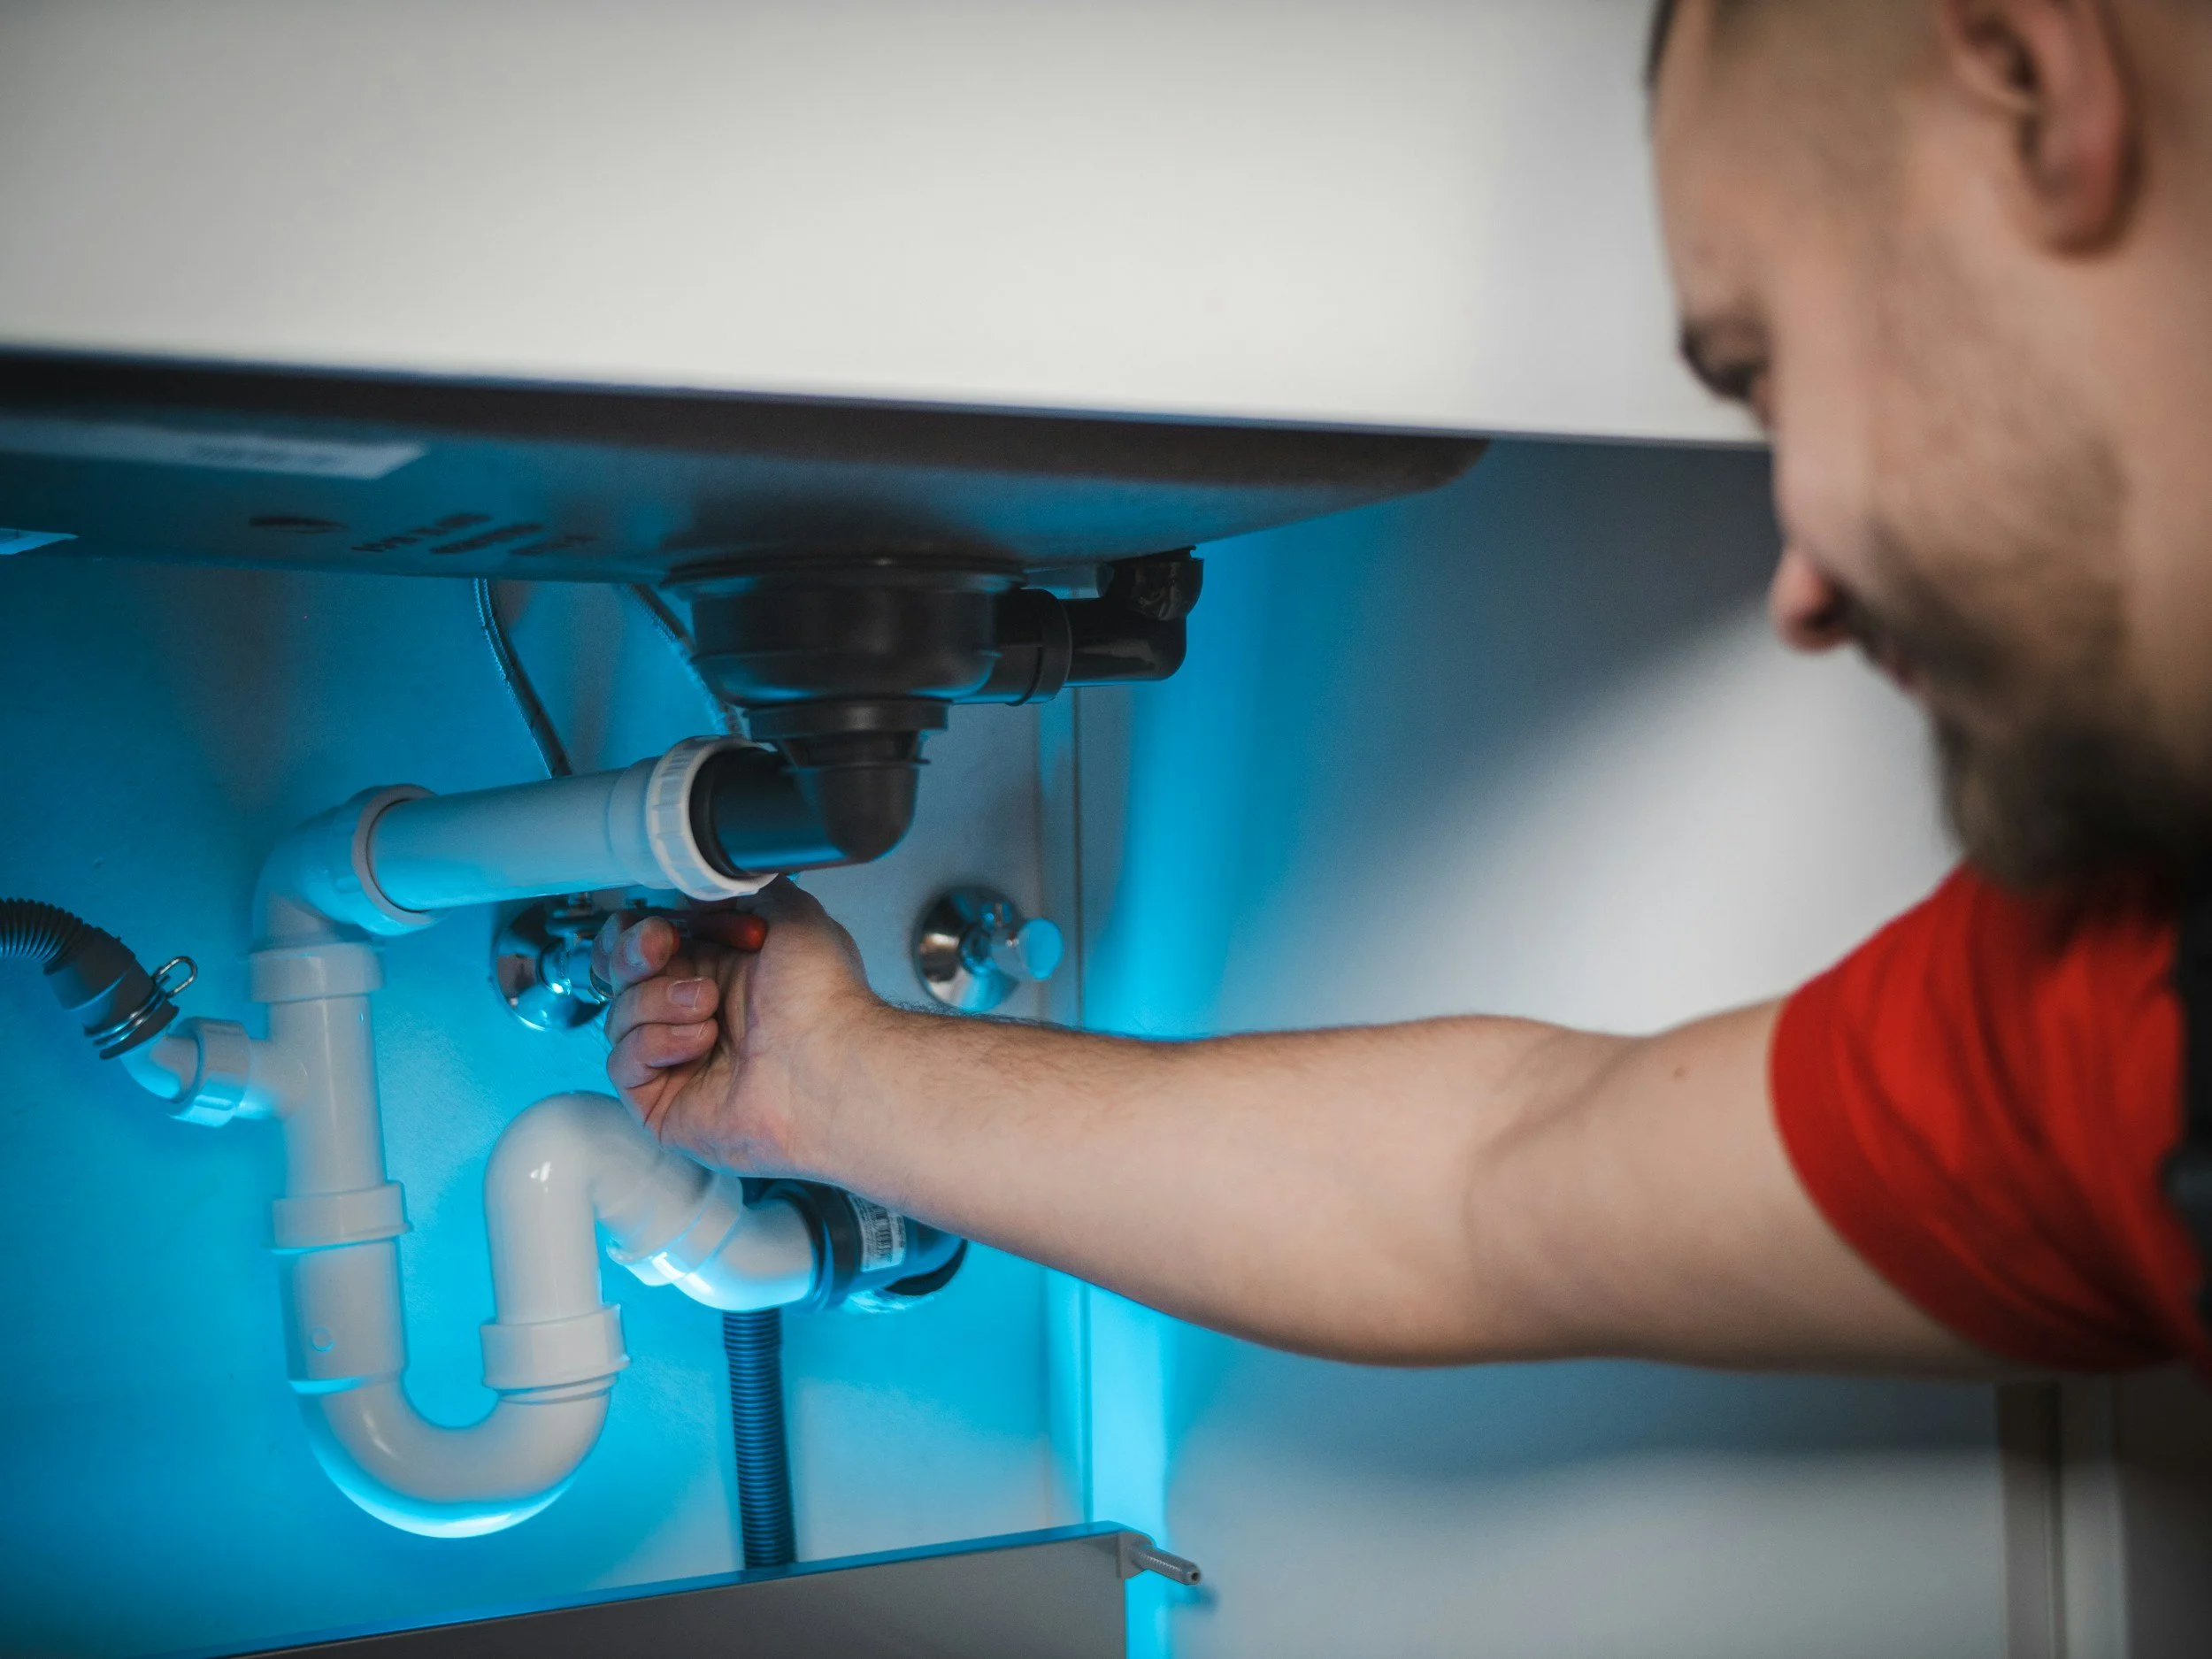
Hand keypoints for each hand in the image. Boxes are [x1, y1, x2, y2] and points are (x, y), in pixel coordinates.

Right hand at [593, 879, 877, 1172]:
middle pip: (619, 979)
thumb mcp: (792, 914)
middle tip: (660, 947)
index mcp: (716, 971)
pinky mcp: (662, 1103)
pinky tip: (700, 1042)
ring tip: (708, 1005)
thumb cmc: (821, 998)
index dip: (633, 933)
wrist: (829, 1059)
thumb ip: (745, 888)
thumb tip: (703, 885)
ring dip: (658, 1001)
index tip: (652, 924)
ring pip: (618, 1018)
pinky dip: (656, 1043)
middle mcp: (692, 1014)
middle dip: (632, 954)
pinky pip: (622, 1064)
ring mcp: (675, 1060)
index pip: (643, 950)